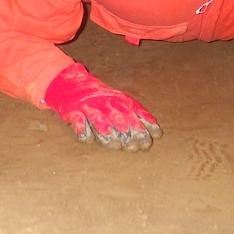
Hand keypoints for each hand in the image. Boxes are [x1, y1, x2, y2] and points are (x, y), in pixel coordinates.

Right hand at [42, 63, 162, 150]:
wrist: (75, 86)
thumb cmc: (105, 100)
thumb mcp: (125, 103)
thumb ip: (141, 117)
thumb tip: (159, 134)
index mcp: (121, 103)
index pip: (135, 117)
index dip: (141, 130)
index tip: (147, 143)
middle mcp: (107, 105)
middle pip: (119, 121)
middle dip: (127, 134)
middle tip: (133, 147)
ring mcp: (91, 109)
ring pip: (100, 122)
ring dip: (107, 133)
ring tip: (114, 145)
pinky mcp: (74, 113)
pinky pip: (79, 122)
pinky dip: (82, 129)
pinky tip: (87, 136)